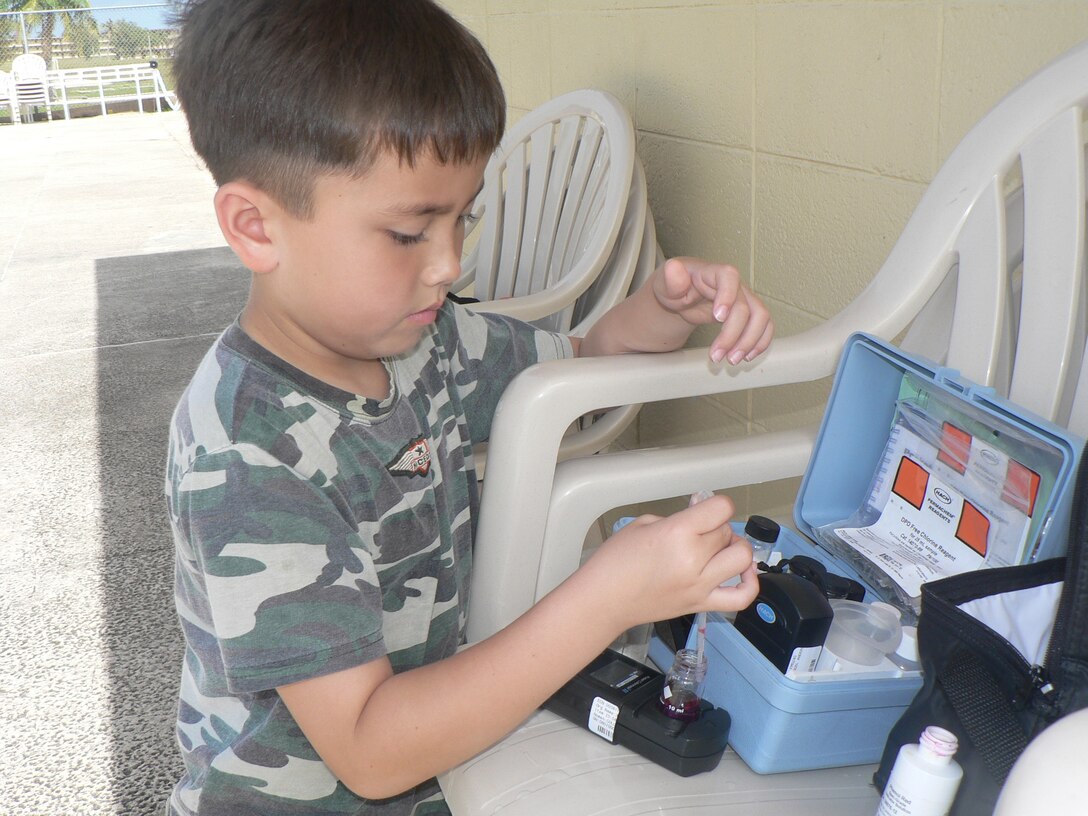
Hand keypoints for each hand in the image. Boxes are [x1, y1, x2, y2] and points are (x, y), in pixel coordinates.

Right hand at [587, 494, 758, 630]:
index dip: (716, 505)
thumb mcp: (642, 524)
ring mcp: (700, 585)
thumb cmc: (614, 562)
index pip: (721, 508)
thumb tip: (698, 518)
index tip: (707, 509)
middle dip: (716, 527)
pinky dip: (750, 583)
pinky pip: (741, 597)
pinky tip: (744, 572)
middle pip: (727, 532)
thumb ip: (676, 519)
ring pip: (742, 559)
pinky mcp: (701, 604)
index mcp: (677, 533)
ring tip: (721, 549)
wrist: (603, 600)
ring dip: (735, 549)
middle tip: (700, 531)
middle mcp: (693, 559)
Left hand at [653, 257, 773, 364]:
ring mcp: (743, 298)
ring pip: (760, 317)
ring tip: (731, 360)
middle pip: (745, 306)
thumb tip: (673, 269)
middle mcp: (733, 284)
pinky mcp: (748, 313)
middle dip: (732, 335)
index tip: (718, 317)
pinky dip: (760, 342)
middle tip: (717, 356)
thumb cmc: (674, 287)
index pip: (729, 276)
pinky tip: (747, 356)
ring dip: (749, 342)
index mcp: (712, 272)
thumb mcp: (665, 283)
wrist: (680, 295)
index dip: (728, 296)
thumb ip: (670, 278)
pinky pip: (764, 325)